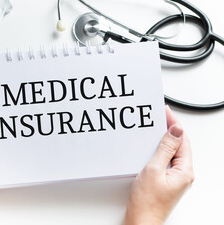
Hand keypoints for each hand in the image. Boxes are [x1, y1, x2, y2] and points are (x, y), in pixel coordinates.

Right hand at [124, 106, 194, 224]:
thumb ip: (165, 149)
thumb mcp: (154, 169)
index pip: (182, 140)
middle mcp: (183, 174)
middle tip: (161, 115)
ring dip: (165, 139)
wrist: (141, 220)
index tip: (166, 112)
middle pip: (180, 145)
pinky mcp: (166, 181)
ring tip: (156, 127)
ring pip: (172, 152)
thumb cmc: (147, 201)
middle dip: (171, 129)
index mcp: (184, 171)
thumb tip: (175, 132)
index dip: (174, 124)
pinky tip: (153, 146)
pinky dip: (160, 150)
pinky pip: (166, 160)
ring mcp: (175, 178)